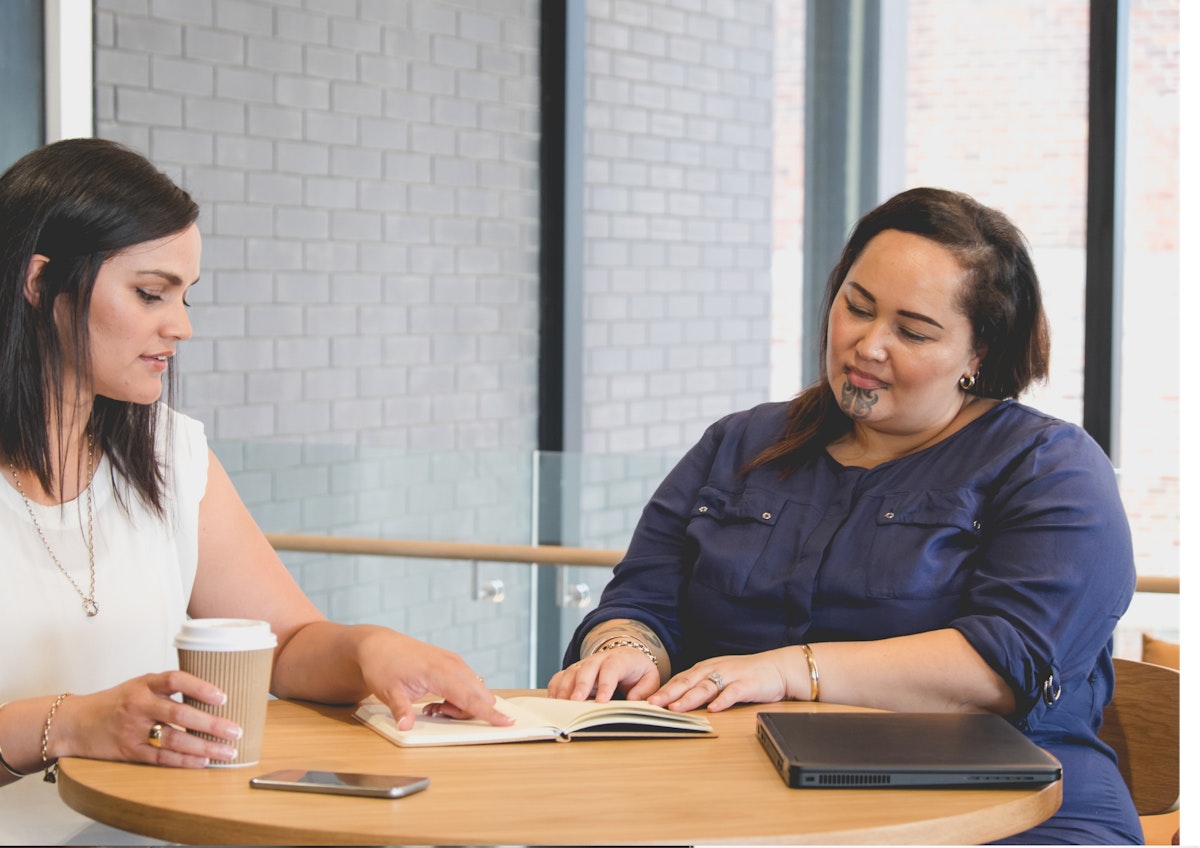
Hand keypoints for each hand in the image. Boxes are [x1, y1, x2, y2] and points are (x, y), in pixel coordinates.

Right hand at [57, 672, 240, 767]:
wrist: (75, 723)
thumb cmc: (115, 702)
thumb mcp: (139, 685)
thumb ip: (168, 688)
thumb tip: (211, 693)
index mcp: (144, 684)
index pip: (175, 680)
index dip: (201, 687)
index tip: (223, 697)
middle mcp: (139, 705)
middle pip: (180, 714)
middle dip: (211, 724)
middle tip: (235, 730)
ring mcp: (133, 730)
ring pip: (174, 739)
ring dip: (204, 747)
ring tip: (227, 751)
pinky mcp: (129, 751)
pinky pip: (161, 758)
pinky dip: (184, 761)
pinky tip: (202, 762)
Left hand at [355, 629, 512, 729]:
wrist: (379, 645)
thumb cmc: (384, 665)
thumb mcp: (389, 692)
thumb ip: (401, 711)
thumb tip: (405, 727)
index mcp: (439, 672)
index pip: (471, 699)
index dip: (490, 713)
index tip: (507, 722)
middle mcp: (452, 665)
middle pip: (479, 697)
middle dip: (466, 713)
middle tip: (436, 713)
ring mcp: (454, 662)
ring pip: (475, 691)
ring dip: (461, 705)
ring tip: (433, 707)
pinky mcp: (453, 663)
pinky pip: (468, 684)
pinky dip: (459, 696)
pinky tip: (438, 699)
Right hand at [546, 647, 660, 701]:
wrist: (627, 657)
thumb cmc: (638, 672)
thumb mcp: (650, 679)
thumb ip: (644, 689)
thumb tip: (632, 700)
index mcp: (620, 659)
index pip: (611, 669)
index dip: (605, 684)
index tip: (601, 702)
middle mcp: (599, 660)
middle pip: (587, 669)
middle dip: (580, 686)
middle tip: (575, 703)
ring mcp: (584, 665)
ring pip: (570, 673)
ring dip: (564, 689)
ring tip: (561, 707)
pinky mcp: (574, 672)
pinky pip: (560, 677)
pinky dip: (555, 689)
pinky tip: (554, 703)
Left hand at [647, 648, 792, 712]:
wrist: (777, 668)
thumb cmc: (746, 676)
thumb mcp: (719, 678)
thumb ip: (700, 688)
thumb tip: (676, 703)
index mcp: (706, 669)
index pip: (679, 680)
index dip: (662, 690)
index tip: (645, 701)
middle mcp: (715, 670)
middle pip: (688, 682)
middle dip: (668, 693)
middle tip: (651, 704)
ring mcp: (730, 676)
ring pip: (706, 687)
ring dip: (689, 698)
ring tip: (675, 708)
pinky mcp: (747, 684)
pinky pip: (733, 693)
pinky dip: (723, 700)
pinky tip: (714, 709)